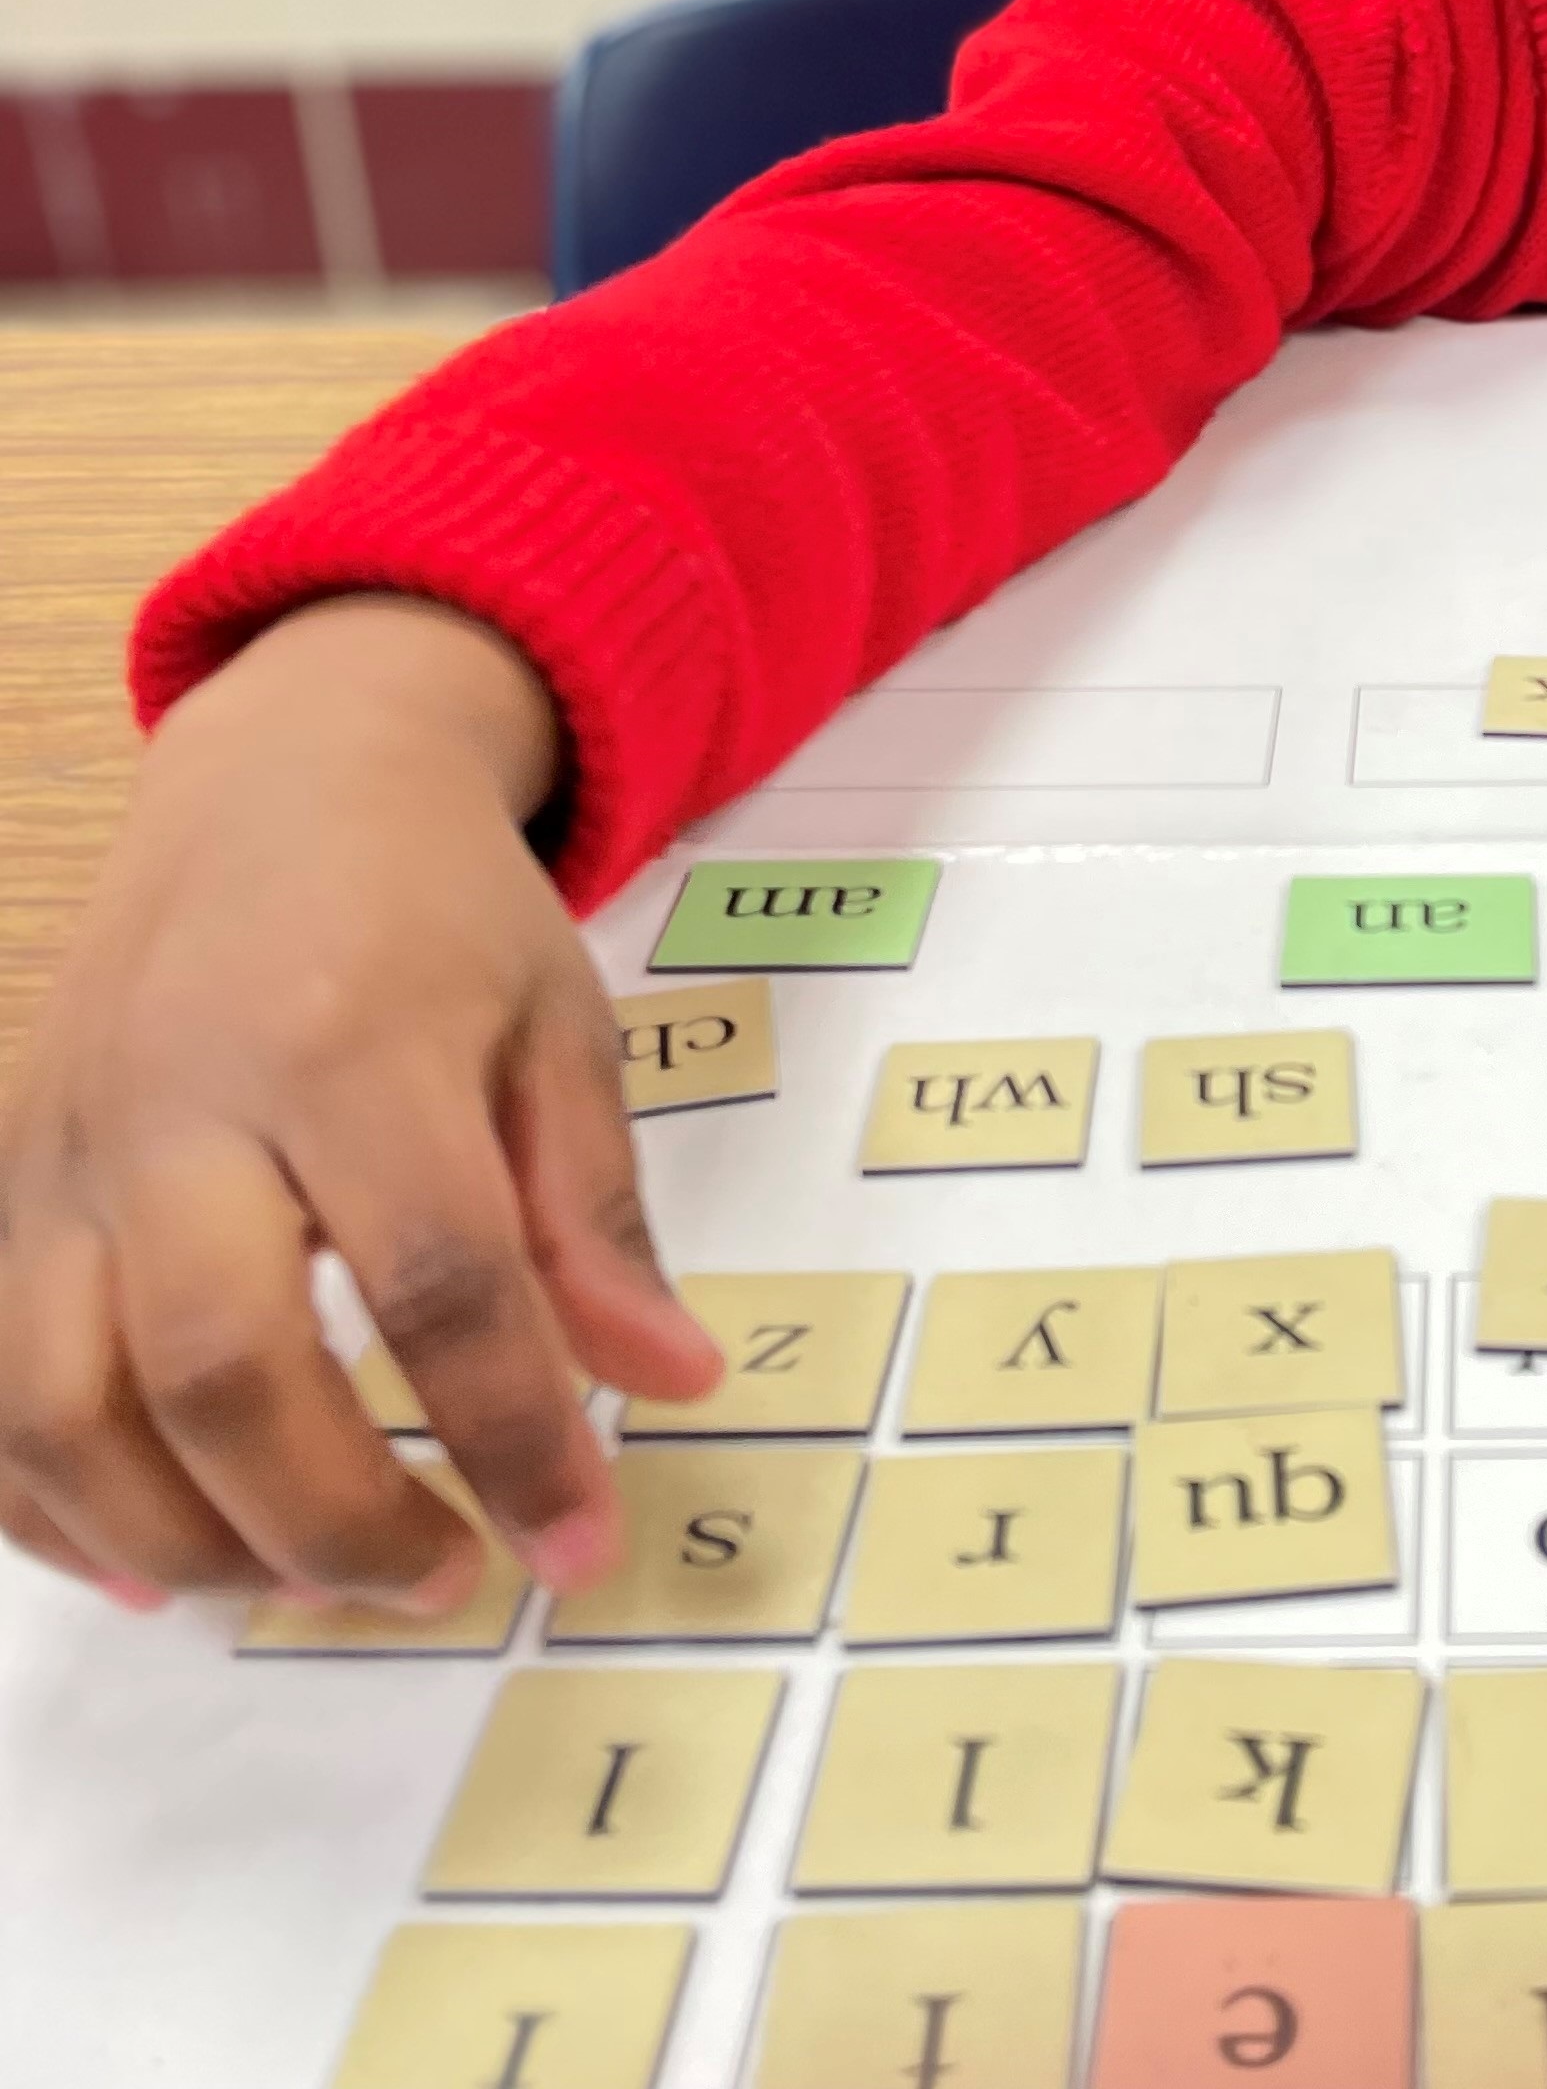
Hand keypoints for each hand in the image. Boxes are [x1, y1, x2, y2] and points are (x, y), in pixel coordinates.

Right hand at [0, 598, 721, 1617]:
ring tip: (317, 1582)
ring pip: (65, 1408)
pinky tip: (166, 1558)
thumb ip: (597, 1218)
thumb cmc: (439, 907)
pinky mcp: (3, 1180)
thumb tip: (668, 1384)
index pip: (440, 1283)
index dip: (515, 1437)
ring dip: (188, 1543)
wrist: (283, 776)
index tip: (580, 1544)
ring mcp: (64, 1150)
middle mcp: (183, 1104)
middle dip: (336, 1523)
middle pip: (223, 1371)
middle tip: (447, 1581)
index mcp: (355, 1047)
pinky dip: (54, 1511)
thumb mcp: (561, 1029)